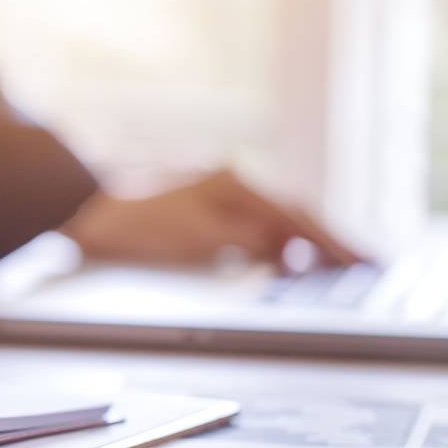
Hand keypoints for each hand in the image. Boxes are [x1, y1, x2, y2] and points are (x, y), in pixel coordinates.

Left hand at [61, 169, 360, 266]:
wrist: (77, 209)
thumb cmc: (130, 226)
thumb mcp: (195, 238)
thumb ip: (248, 242)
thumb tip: (293, 249)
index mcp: (236, 186)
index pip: (300, 219)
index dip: (336, 244)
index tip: (369, 262)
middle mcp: (232, 183)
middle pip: (296, 214)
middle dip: (333, 241)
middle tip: (370, 264)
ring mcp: (217, 193)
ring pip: (276, 218)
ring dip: (308, 242)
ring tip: (341, 265)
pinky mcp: (201, 207)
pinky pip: (255, 224)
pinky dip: (278, 241)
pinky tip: (286, 257)